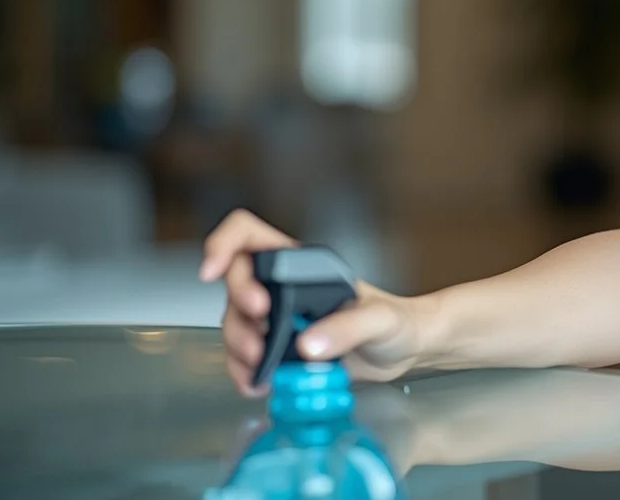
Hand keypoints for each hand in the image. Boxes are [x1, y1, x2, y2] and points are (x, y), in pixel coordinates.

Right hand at [200, 209, 434, 394]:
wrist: (405, 353)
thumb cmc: (399, 322)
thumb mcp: (381, 320)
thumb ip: (349, 328)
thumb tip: (308, 344)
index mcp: (303, 267)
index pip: (248, 236)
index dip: (223, 245)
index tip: (213, 270)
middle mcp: (284, 288)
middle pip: (235, 285)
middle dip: (238, 311)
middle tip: (260, 335)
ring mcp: (279, 319)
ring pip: (234, 324)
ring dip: (238, 347)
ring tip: (262, 366)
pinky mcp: (280, 350)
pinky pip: (244, 357)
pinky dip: (244, 372)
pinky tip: (259, 383)